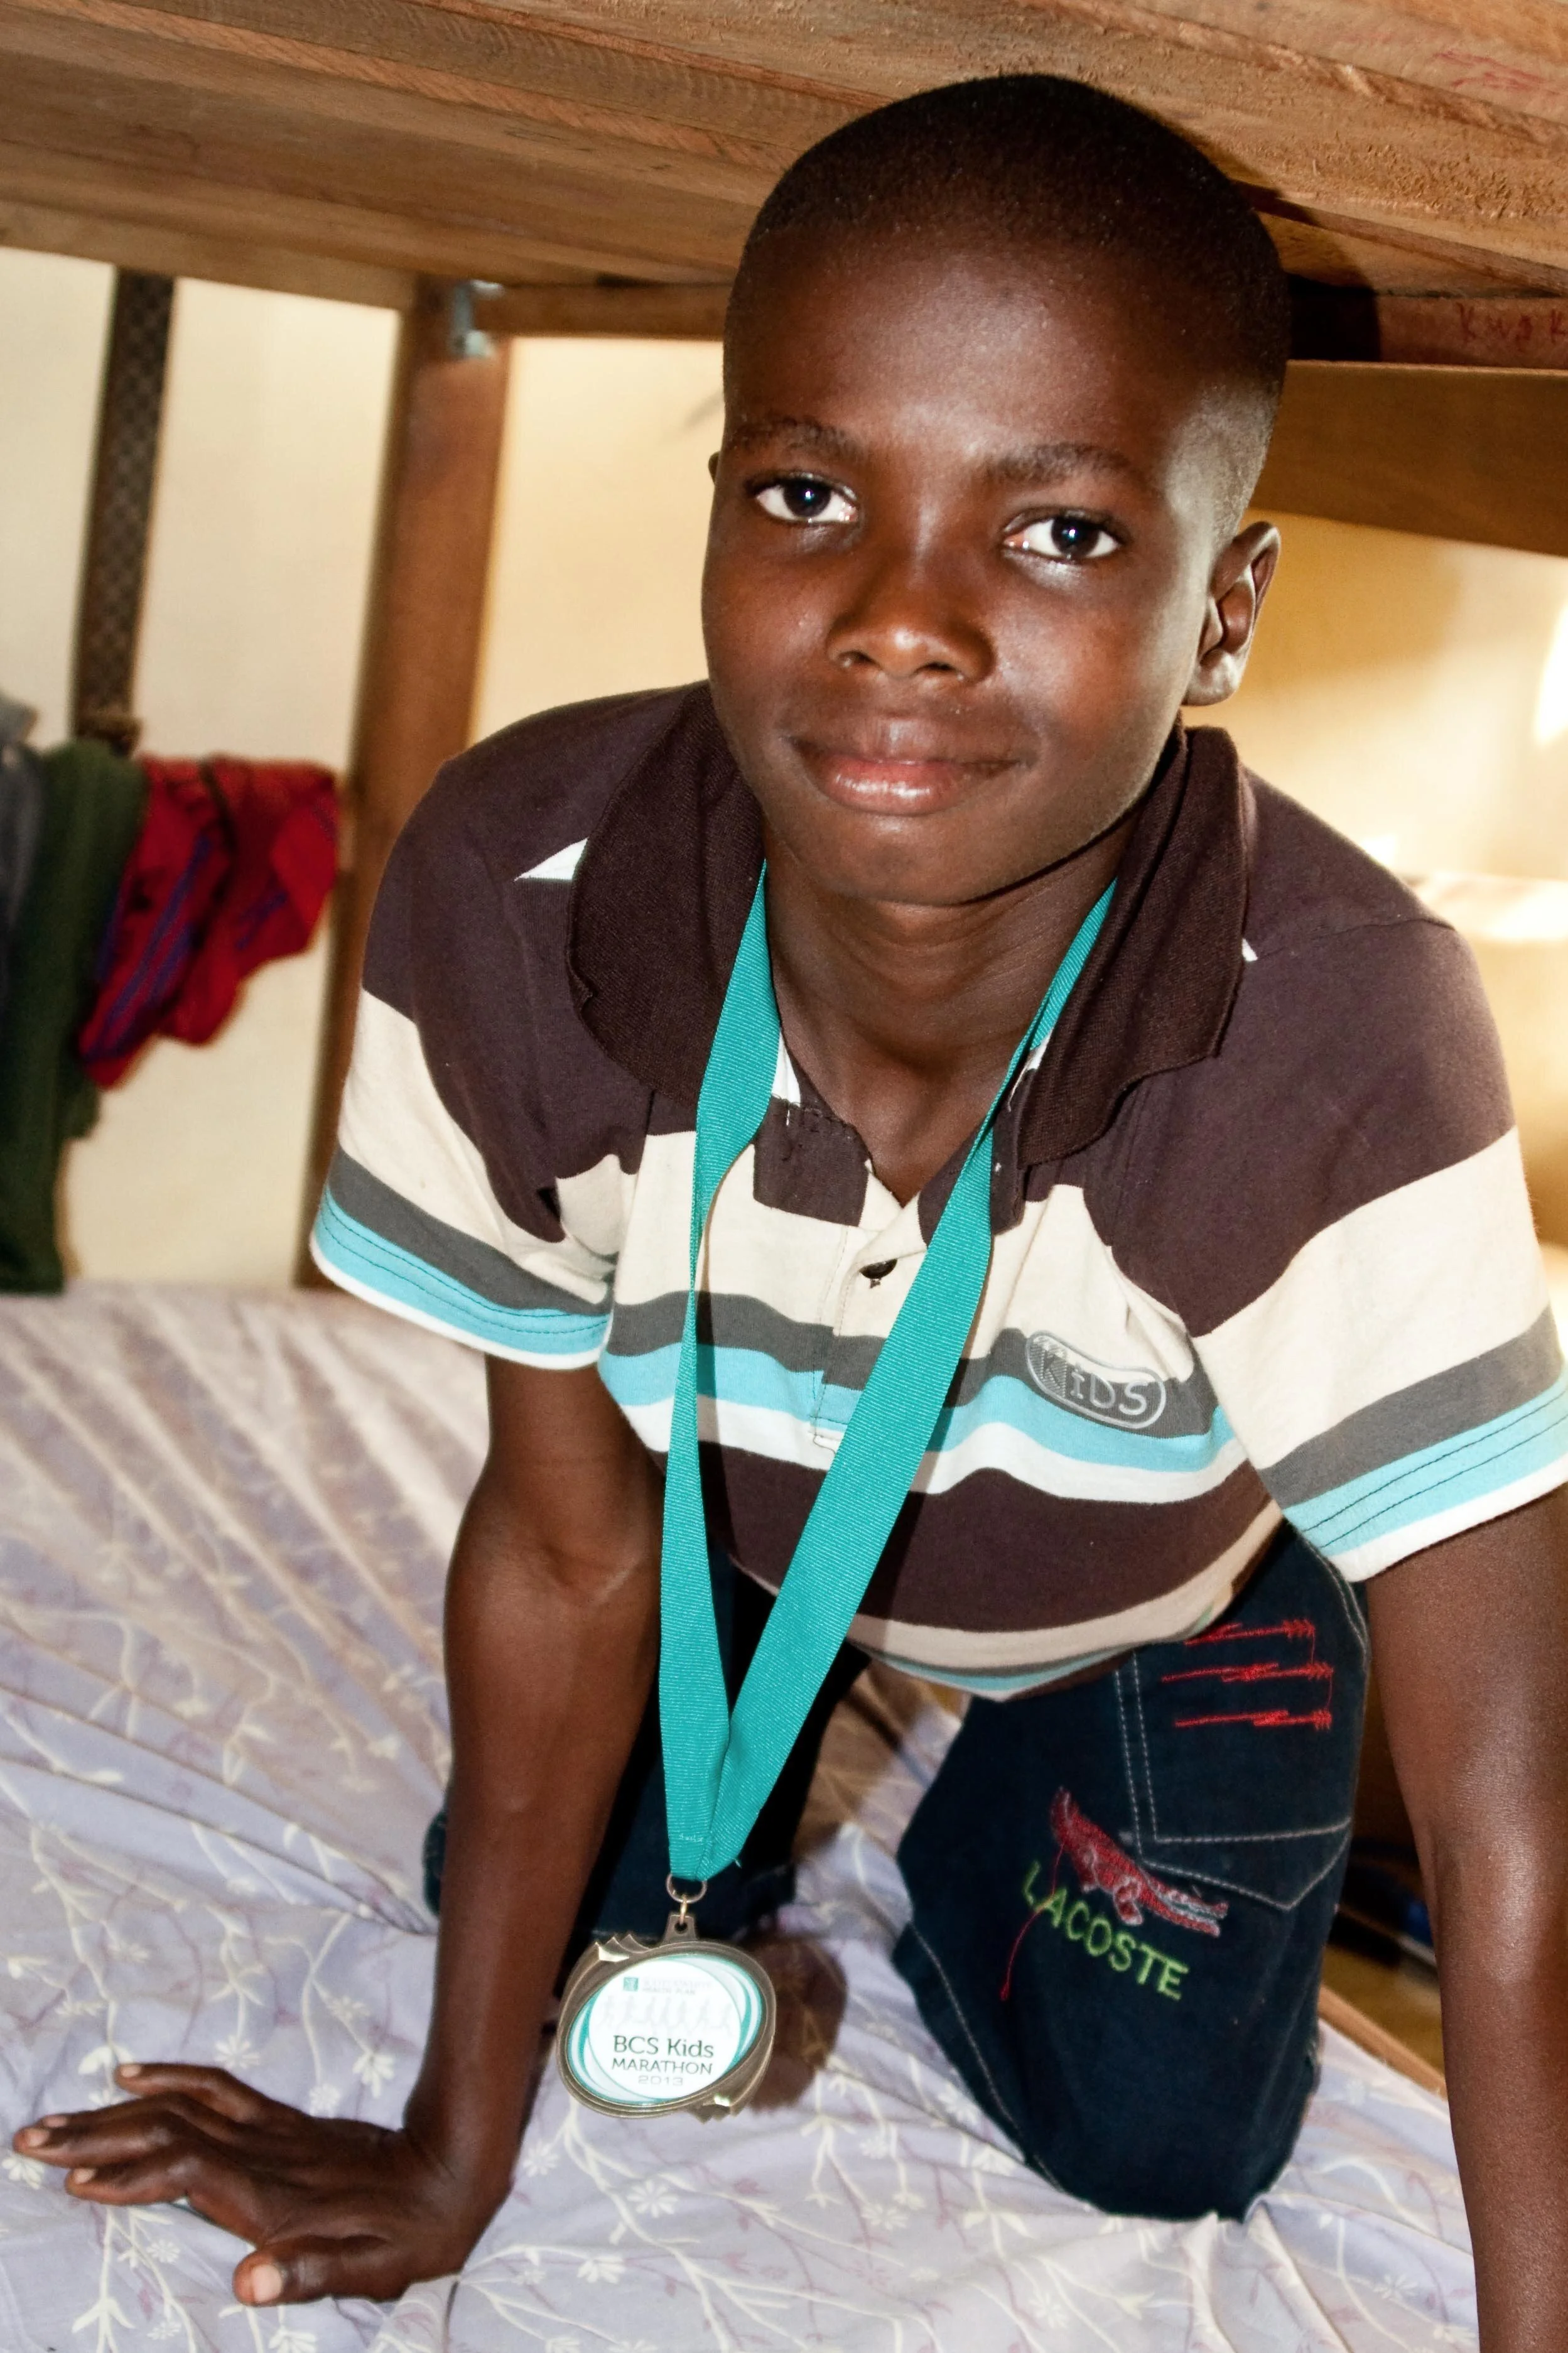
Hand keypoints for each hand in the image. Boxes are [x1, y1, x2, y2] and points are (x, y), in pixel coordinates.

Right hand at [12, 2064, 504, 2304]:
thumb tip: (247, 2283)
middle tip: (29, 2141)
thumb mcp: (371, 2270)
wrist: (455, 2168)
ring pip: (177, 2106)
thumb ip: (310, 2274)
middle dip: (95, 2136)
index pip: (183, 2172)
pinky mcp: (280, 2120)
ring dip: (112, 2111)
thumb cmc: (411, 2234)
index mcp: (271, 2193)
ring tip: (54, 2119)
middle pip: (163, 2128)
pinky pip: (212, 2089)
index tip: (75, 2185)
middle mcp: (262, 2151)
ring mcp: (269, 2129)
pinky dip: (168, 2078)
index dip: (130, 2177)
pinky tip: (132, 2076)